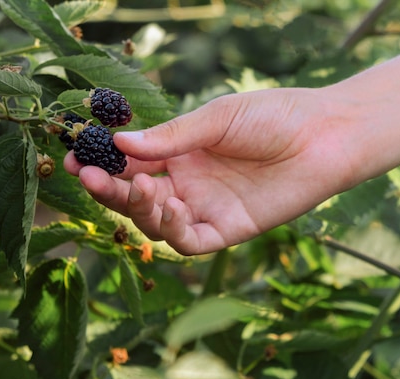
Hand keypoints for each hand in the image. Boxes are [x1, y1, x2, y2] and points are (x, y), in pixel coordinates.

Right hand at [64, 88, 358, 254]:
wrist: (325, 135)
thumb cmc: (274, 117)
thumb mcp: (216, 118)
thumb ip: (171, 137)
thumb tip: (118, 142)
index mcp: (180, 153)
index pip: (130, 162)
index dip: (102, 162)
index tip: (74, 156)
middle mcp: (187, 183)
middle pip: (136, 195)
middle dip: (110, 188)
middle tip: (88, 176)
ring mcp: (205, 208)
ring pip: (156, 222)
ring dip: (139, 209)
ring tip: (139, 187)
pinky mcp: (227, 230)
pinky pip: (189, 241)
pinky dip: (171, 231)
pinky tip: (166, 208)